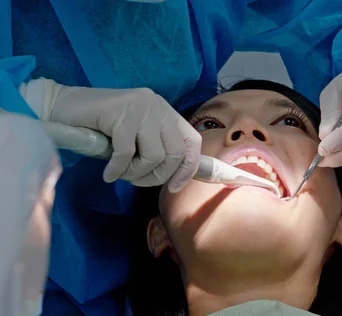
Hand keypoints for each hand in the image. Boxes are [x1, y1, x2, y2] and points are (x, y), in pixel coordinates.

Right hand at [46, 82, 200, 191]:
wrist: (62, 107)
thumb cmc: (99, 129)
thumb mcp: (136, 139)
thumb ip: (155, 150)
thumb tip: (176, 179)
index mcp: (166, 113)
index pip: (193, 143)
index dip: (188, 169)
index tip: (173, 187)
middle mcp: (159, 106)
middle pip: (175, 153)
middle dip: (157, 176)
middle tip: (136, 181)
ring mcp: (141, 106)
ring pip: (154, 155)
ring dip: (136, 173)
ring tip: (121, 173)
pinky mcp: (121, 110)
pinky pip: (127, 153)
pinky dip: (117, 169)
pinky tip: (108, 174)